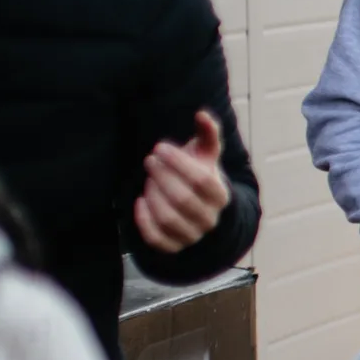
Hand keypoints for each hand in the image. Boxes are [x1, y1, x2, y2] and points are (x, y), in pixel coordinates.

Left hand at [130, 110, 228, 251]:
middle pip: (183, 199)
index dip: (178, 163)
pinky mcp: (174, 246)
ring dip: (153, 196)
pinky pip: (156, 238)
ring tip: (148, 180)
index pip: (201, 181)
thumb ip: (207, 133)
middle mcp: (210, 219)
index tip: (160, 148)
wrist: (202, 211)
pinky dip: (144, 220)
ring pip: (169, 219)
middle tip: (149, 161)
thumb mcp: (206, 155)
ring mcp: (192, 235)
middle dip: (162, 177)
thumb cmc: (200, 176)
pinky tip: (139, 201)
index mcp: (220, 195)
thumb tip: (201, 113)